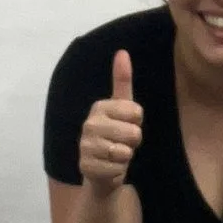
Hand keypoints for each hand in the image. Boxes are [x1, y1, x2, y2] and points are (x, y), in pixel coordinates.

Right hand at [79, 51, 141, 194]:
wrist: (100, 170)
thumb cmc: (115, 135)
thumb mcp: (122, 108)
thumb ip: (122, 81)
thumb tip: (122, 51)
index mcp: (99, 107)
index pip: (136, 112)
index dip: (137, 122)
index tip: (128, 124)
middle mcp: (89, 124)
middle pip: (133, 133)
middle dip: (134, 141)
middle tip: (123, 143)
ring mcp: (85, 146)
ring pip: (125, 152)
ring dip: (126, 157)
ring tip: (116, 155)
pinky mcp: (85, 166)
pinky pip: (117, 168)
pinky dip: (118, 170)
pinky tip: (109, 167)